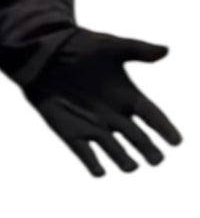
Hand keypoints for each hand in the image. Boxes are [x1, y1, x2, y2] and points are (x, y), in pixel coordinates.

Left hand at [23, 28, 182, 176]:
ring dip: (122, 159)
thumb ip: (136, 49)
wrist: (42, 51)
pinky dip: (92, 162)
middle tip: (156, 159)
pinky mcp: (71, 132)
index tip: (176, 141)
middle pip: (137, 138)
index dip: (164, 128)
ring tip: (130, 167)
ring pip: (113, 149)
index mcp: (127, 96)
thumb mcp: (109, 45)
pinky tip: (99, 172)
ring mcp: (93, 126)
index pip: (152, 116)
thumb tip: (166, 50)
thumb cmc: (78, 46)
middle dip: (147, 149)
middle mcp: (114, 115)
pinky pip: (84, 152)